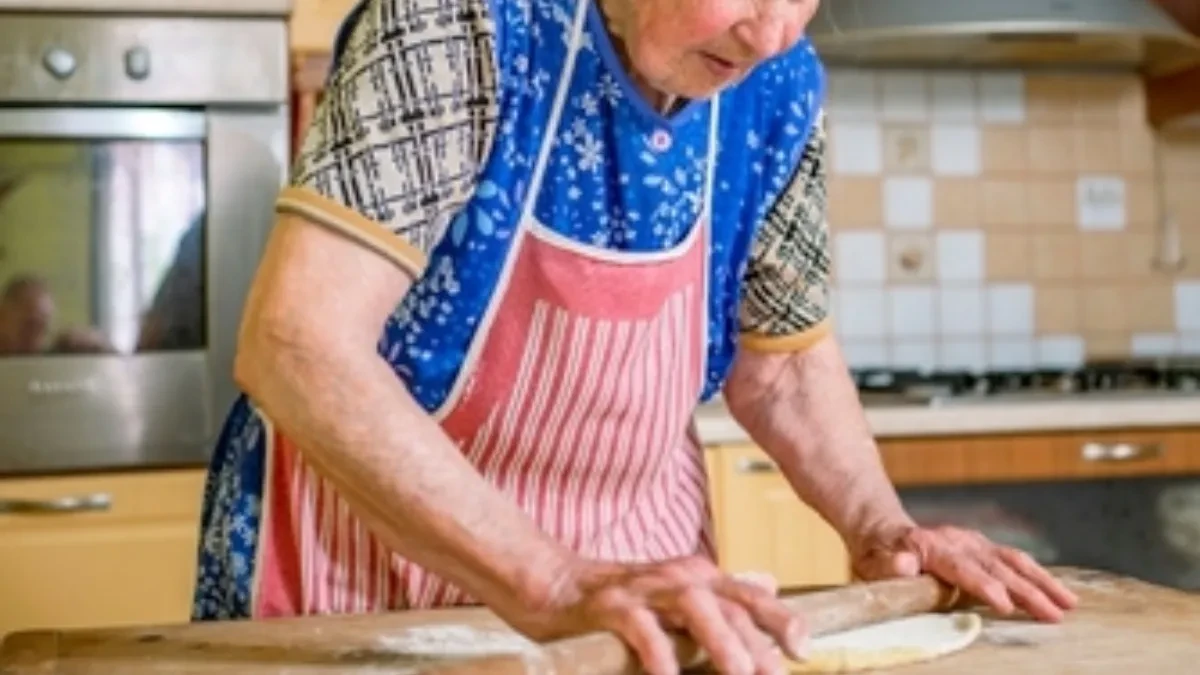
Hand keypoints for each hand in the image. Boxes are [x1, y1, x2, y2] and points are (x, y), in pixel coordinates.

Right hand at [527, 556, 807, 674]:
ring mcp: (645, 588)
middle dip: (760, 642)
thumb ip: (721, 597)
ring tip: (739, 674)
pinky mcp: (611, 604)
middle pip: (731, 604)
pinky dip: (659, 654)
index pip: (751, 596)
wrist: (552, 583)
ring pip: (695, 607)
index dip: (782, 620)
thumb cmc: (618, 600)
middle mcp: (678, 577)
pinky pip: (641, 628)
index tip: (805, 650)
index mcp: (698, 577)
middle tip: (778, 674)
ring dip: (721, 641)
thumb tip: (770, 583)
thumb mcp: (676, 595)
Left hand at [850, 523, 1079, 621]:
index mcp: (932, 547)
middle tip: (1054, 614)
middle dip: (1028, 591)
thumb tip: (904, 563)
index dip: (985, 586)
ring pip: (1013, 561)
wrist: (882, 531)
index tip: (1005, 605)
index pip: (963, 568)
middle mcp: (958, 542)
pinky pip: (1013, 560)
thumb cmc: (877, 555)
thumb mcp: (873, 562)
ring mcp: (973, 543)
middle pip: (997, 567)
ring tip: (1068, 604)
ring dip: (1042, 582)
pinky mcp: (981, 548)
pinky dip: (1037, 575)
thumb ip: (889, 565)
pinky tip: (1056, 591)